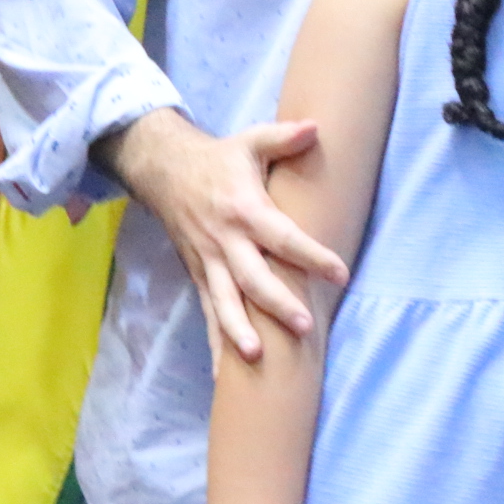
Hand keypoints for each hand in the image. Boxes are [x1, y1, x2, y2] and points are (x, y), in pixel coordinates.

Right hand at [100, 108, 349, 361]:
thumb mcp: (250, 140)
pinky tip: (227, 376)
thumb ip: (284, 137)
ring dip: (237, 331)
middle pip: (251, 278)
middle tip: (304, 327)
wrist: (163, 170)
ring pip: (223, 302)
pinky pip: (209, 312)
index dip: (311, 255)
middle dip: (276, 304)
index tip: (340, 272)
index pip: (282, 237)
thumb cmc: (218, 158)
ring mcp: (209, 262)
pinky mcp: (199, 275)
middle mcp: (225, 241)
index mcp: (245, 209)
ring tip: (257, 358)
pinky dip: (218, 342)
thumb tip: (317, 127)